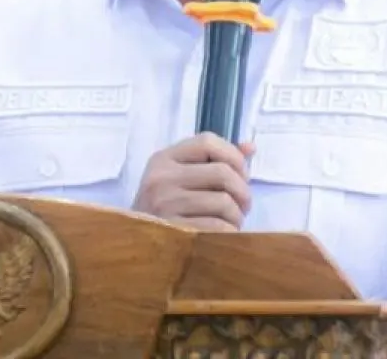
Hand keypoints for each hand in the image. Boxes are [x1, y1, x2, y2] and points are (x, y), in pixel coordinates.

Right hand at [132, 132, 255, 231]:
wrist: (136, 244)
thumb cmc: (166, 207)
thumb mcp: (180, 176)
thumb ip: (214, 160)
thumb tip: (250, 147)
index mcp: (163, 159)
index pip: (207, 142)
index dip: (233, 155)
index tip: (242, 174)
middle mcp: (161, 178)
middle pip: (222, 172)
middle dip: (243, 190)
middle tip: (244, 205)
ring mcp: (165, 205)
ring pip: (223, 202)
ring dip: (237, 215)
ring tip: (233, 221)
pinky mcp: (174, 232)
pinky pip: (217, 227)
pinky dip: (229, 231)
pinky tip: (225, 235)